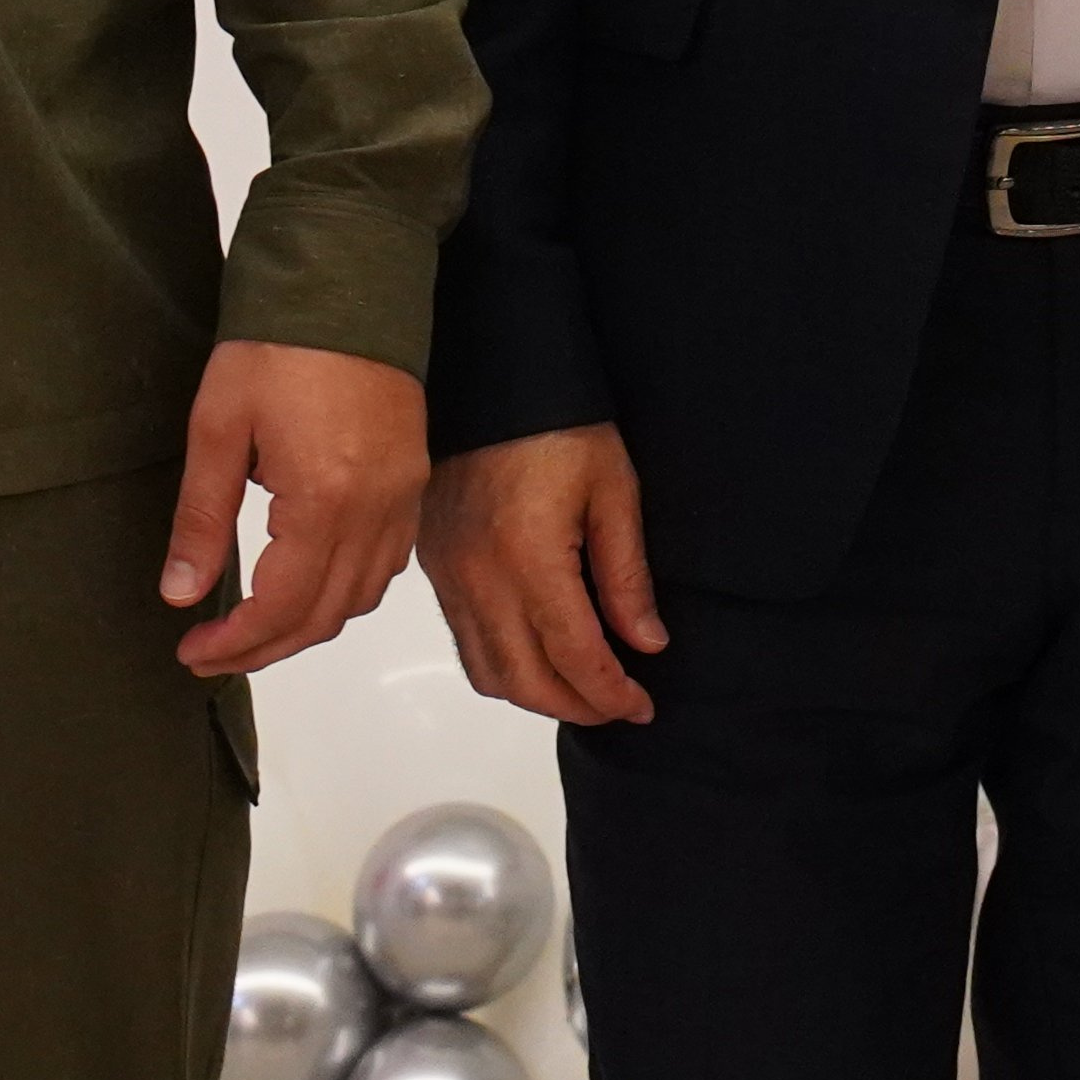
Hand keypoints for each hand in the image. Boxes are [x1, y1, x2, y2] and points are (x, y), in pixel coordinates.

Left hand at [161, 339, 429, 677]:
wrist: (349, 277)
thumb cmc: (279, 342)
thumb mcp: (217, 427)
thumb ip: (201, 518)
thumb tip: (180, 594)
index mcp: (325, 499)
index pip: (281, 607)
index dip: (234, 642)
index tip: (192, 649)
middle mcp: (376, 508)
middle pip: (325, 615)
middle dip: (265, 647)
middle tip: (211, 651)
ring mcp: (402, 495)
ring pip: (362, 596)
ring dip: (307, 625)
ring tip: (252, 626)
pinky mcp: (412, 477)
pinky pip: (388, 564)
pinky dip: (346, 592)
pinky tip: (306, 583)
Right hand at [422, 422, 666, 725]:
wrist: (491, 373)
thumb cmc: (561, 422)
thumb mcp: (614, 490)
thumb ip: (626, 575)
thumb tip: (645, 643)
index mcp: (529, 558)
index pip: (574, 657)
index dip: (611, 694)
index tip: (641, 706)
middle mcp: (479, 578)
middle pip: (525, 682)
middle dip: (576, 707)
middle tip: (618, 706)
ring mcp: (448, 575)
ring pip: (487, 672)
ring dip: (535, 695)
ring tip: (581, 687)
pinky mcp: (433, 565)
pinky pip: (464, 640)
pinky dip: (502, 666)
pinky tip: (537, 653)